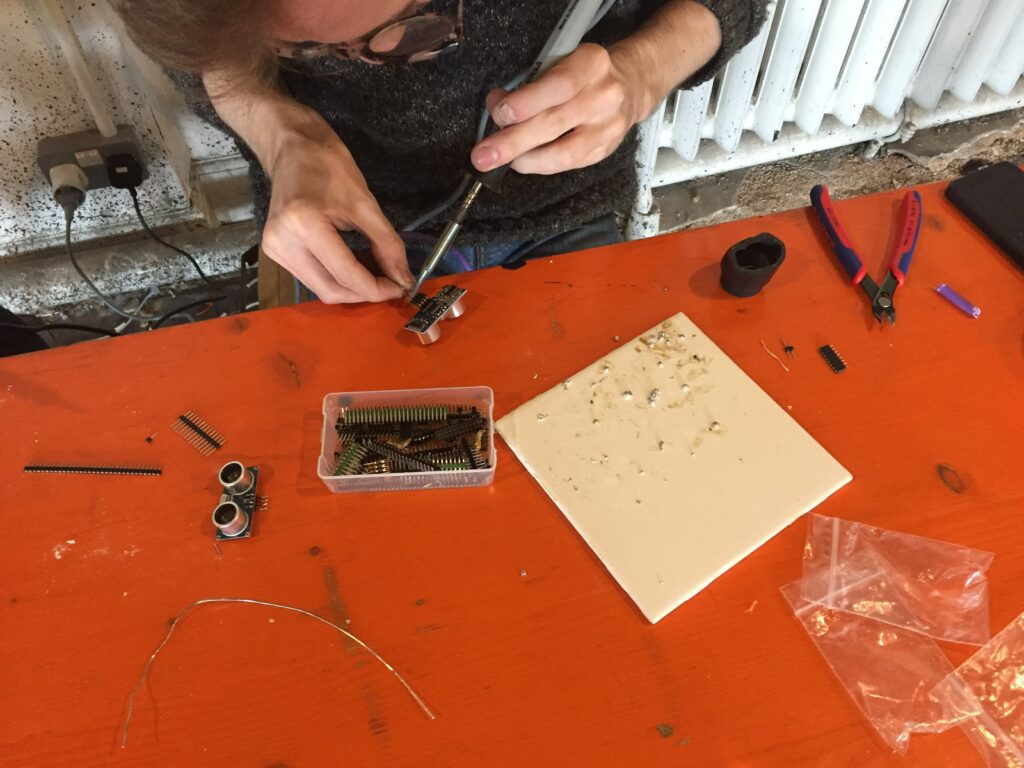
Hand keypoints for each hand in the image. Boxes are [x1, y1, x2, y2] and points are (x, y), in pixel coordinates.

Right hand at [261, 112, 412, 303]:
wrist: (293, 149)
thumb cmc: (328, 166)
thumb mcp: (366, 204)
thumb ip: (387, 244)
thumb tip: (403, 278)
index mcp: (305, 224)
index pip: (345, 273)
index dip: (376, 288)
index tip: (400, 288)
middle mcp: (283, 242)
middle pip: (330, 290)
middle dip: (364, 293)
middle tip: (390, 285)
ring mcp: (274, 249)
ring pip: (320, 289)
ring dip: (351, 288)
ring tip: (374, 274)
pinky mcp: (274, 252)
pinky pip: (311, 278)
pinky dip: (336, 278)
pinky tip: (353, 266)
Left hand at [470, 43, 650, 176]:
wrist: (631, 87)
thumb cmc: (585, 74)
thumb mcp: (561, 63)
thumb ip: (530, 83)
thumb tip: (497, 104)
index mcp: (591, 65)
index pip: (557, 86)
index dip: (525, 103)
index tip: (499, 113)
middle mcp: (604, 97)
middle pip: (554, 123)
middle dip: (513, 141)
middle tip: (484, 155)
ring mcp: (607, 128)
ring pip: (563, 153)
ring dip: (526, 160)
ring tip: (502, 161)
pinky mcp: (604, 150)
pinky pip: (568, 164)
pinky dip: (541, 165)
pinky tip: (524, 162)